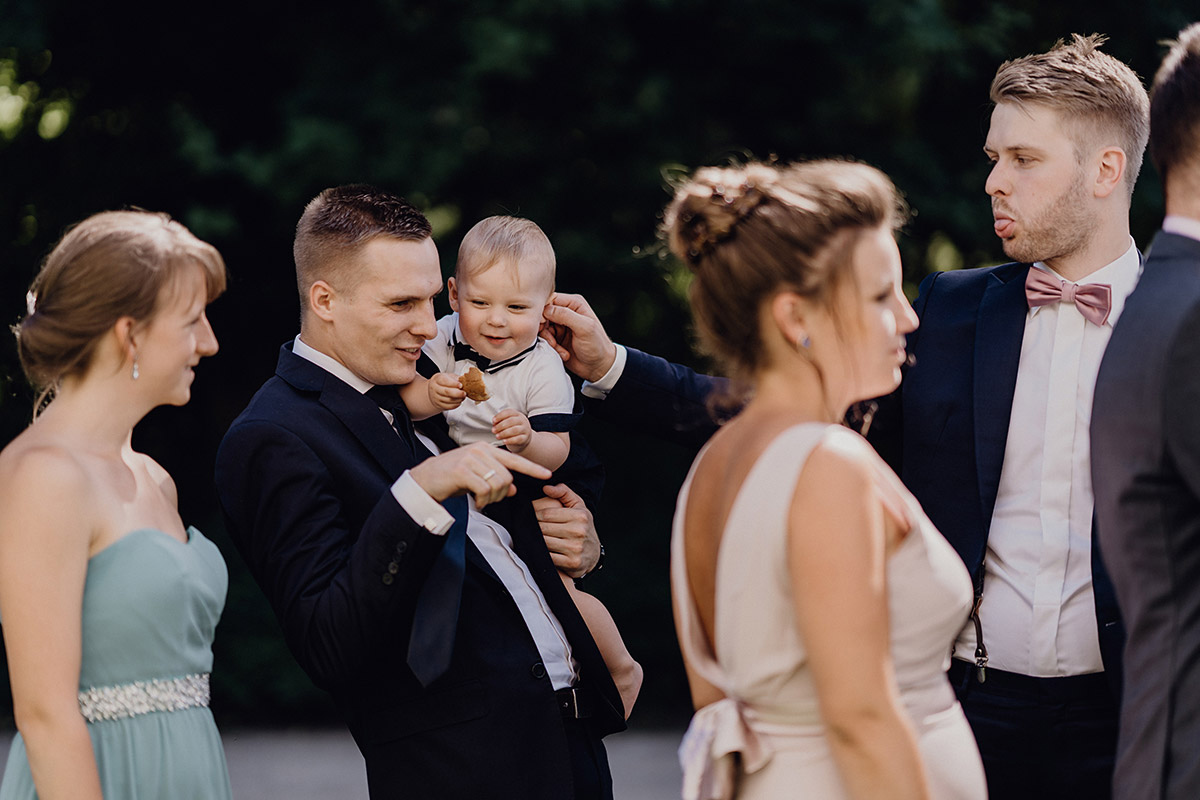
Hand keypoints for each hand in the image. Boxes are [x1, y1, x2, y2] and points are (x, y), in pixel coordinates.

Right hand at [409, 443, 550, 508]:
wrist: (425, 479)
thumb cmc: (452, 478)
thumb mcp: (477, 478)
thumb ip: (496, 480)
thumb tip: (514, 490)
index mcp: (486, 449)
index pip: (514, 459)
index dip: (532, 468)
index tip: (547, 475)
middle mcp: (480, 450)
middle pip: (507, 477)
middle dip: (502, 494)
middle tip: (489, 501)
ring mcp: (471, 458)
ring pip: (498, 484)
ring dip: (493, 499)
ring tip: (482, 501)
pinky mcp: (462, 470)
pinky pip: (485, 490)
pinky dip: (484, 501)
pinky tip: (477, 503)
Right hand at [429, 372, 465, 410]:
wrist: (435, 389)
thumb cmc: (444, 381)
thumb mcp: (449, 376)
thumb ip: (456, 378)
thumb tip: (465, 381)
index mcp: (437, 379)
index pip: (444, 381)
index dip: (453, 383)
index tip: (461, 385)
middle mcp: (435, 388)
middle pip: (446, 392)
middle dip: (457, 393)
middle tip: (464, 393)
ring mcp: (436, 397)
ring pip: (448, 400)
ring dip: (458, 399)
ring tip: (463, 397)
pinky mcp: (439, 404)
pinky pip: (448, 406)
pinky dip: (456, 404)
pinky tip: (459, 401)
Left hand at [492, 408, 531, 452]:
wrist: (524, 438)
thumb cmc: (513, 429)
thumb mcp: (508, 423)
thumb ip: (501, 422)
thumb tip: (494, 424)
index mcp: (517, 414)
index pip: (509, 412)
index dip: (500, 416)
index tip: (493, 421)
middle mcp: (522, 420)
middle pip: (511, 421)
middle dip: (500, 425)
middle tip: (493, 430)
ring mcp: (525, 429)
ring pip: (515, 430)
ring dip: (504, 433)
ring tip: (497, 436)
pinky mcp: (525, 438)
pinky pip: (518, 439)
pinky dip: (510, 440)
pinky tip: (504, 441)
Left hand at [533, 483, 600, 577]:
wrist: (593, 554)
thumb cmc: (582, 526)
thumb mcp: (578, 506)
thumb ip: (564, 492)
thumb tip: (546, 487)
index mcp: (580, 515)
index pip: (546, 513)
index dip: (536, 515)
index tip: (534, 517)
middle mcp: (579, 531)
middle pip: (543, 528)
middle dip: (535, 528)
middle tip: (532, 528)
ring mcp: (575, 548)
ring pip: (544, 542)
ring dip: (537, 540)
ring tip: (536, 537)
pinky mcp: (571, 562)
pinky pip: (548, 556)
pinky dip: (542, 553)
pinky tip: (543, 549)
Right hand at [540, 292, 616, 381]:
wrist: (598, 366)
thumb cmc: (597, 345)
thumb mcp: (584, 328)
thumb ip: (566, 315)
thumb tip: (547, 309)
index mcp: (574, 304)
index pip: (551, 299)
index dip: (543, 311)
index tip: (542, 323)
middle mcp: (566, 312)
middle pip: (543, 314)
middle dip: (544, 328)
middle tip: (550, 339)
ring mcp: (560, 325)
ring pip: (542, 327)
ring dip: (548, 340)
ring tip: (557, 347)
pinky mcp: (557, 338)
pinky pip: (545, 339)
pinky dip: (551, 347)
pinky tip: (563, 353)